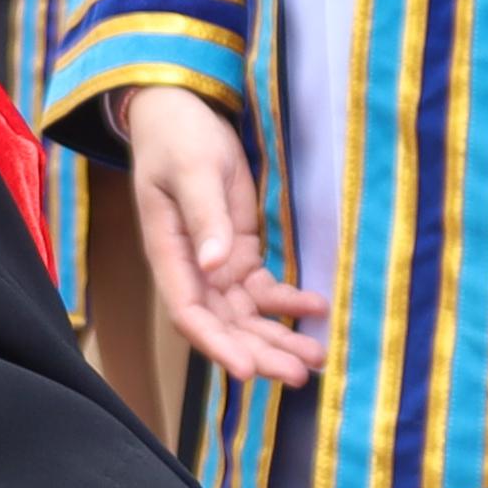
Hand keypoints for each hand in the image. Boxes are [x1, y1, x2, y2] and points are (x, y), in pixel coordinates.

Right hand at [115, 83, 326, 385]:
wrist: (182, 112)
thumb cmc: (178, 138)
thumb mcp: (192, 170)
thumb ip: (204, 216)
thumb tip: (214, 266)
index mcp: (169, 254)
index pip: (190, 314)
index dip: (217, 346)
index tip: (248, 370)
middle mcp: (192, 269)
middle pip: (224, 326)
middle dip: (260, 353)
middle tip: (300, 374)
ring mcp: (217, 264)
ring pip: (247, 316)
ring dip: (278, 338)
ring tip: (315, 358)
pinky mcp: (240, 252)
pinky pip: (264, 290)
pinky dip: (289, 302)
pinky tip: (317, 308)